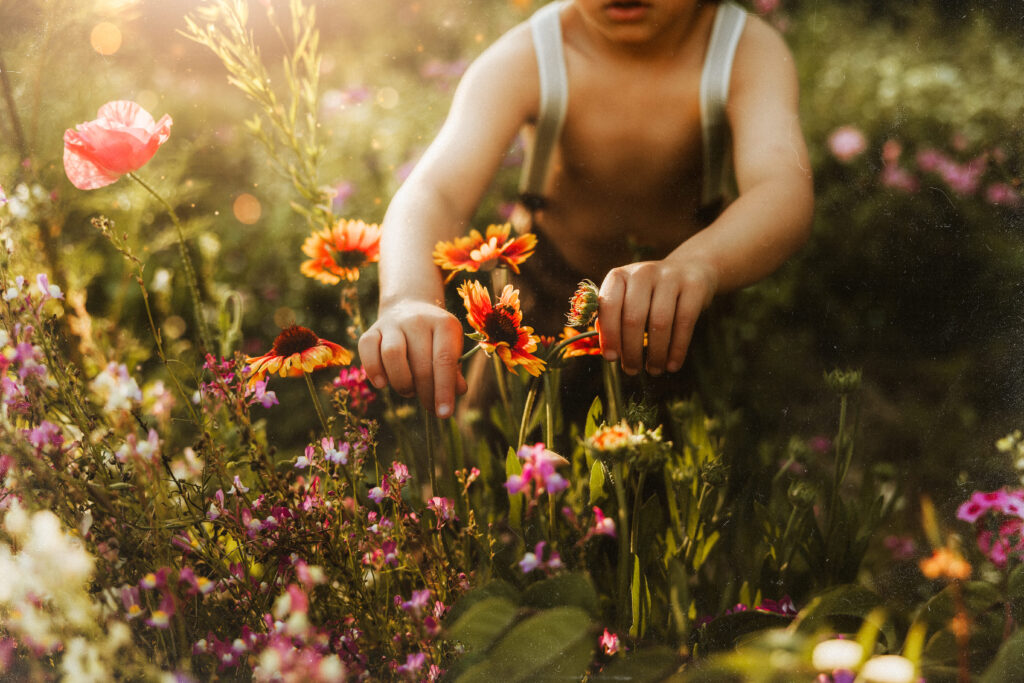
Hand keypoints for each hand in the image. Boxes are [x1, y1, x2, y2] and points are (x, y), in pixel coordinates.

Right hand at [358, 300, 467, 417]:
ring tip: (409, 391)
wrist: (410, 307)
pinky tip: (382, 383)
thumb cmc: (435, 338)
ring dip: (401, 382)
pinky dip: (373, 370)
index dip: (444, 390)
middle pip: (420, 362)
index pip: (444, 360)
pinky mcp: (372, 329)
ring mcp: (393, 323)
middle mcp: (418, 320)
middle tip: (429, 406)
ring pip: (392, 354)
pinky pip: (367, 349)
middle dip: (425, 392)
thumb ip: (454, 370)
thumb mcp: (451, 348)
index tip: (444, 414)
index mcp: (444, 324)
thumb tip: (458, 391)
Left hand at [597, 258, 716, 375]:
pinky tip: (672, 365)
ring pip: (660, 322)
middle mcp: (643, 272)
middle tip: (632, 370)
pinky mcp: (694, 286)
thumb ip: (613, 319)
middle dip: (632, 350)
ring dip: (655, 353)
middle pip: (634, 317)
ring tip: (654, 370)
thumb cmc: (650, 294)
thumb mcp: (627, 298)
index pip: (609, 305)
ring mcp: (670, 276)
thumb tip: (607, 349)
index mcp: (620, 276)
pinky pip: (684, 322)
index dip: (609, 334)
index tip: (611, 358)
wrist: (691, 269)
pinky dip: (677, 348)